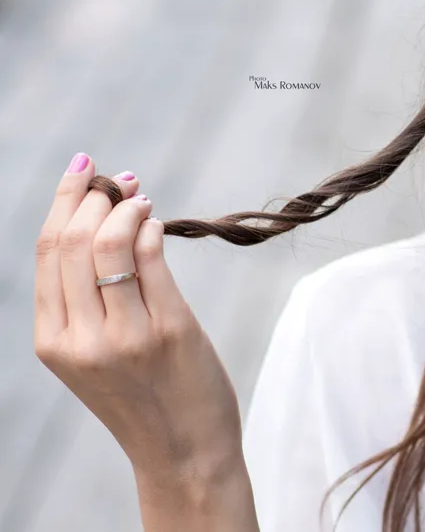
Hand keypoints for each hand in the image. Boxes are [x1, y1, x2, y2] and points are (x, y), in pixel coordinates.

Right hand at [33, 154, 244, 486]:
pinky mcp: (170, 330)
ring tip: (142, 199)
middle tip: (119, 177)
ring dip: (128, 207)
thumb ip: (86, 300)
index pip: (46, 252)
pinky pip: (154, 258)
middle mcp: (81, 338)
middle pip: (73, 240)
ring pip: (110, 243)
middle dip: (95, 196)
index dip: (65, 200)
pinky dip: (154, 227)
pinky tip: (158, 222)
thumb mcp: (92, 354)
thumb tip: (100, 217)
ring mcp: (125, 335)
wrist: (182, 451)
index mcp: (52, 341)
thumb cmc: (143, 393)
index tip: (84, 169)